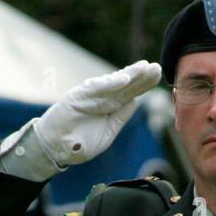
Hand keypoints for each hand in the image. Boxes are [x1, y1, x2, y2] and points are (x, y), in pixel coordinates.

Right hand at [33, 60, 162, 167]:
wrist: (57, 148)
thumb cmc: (81, 142)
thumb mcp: (109, 132)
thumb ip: (121, 117)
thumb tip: (136, 102)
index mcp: (110, 107)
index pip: (131, 93)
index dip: (144, 84)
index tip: (158, 75)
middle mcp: (102, 98)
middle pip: (125, 85)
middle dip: (141, 76)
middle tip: (157, 67)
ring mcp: (90, 96)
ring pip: (113, 83)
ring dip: (129, 75)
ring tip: (144, 67)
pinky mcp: (78, 97)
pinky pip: (96, 89)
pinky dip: (110, 84)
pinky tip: (125, 79)